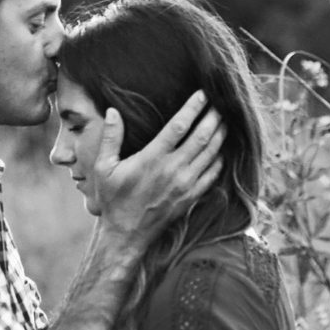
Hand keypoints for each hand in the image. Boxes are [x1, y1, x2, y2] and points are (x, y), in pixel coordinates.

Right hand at [93, 90, 224, 243]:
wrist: (127, 236)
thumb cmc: (113, 200)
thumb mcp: (103, 168)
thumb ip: (110, 138)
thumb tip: (112, 111)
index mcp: (152, 159)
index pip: (178, 126)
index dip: (193, 108)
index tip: (202, 94)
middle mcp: (173, 170)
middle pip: (201, 137)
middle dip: (214, 117)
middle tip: (223, 102)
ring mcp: (185, 185)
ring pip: (211, 154)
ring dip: (220, 135)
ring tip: (226, 119)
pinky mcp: (192, 197)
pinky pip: (213, 174)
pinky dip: (220, 159)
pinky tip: (222, 149)